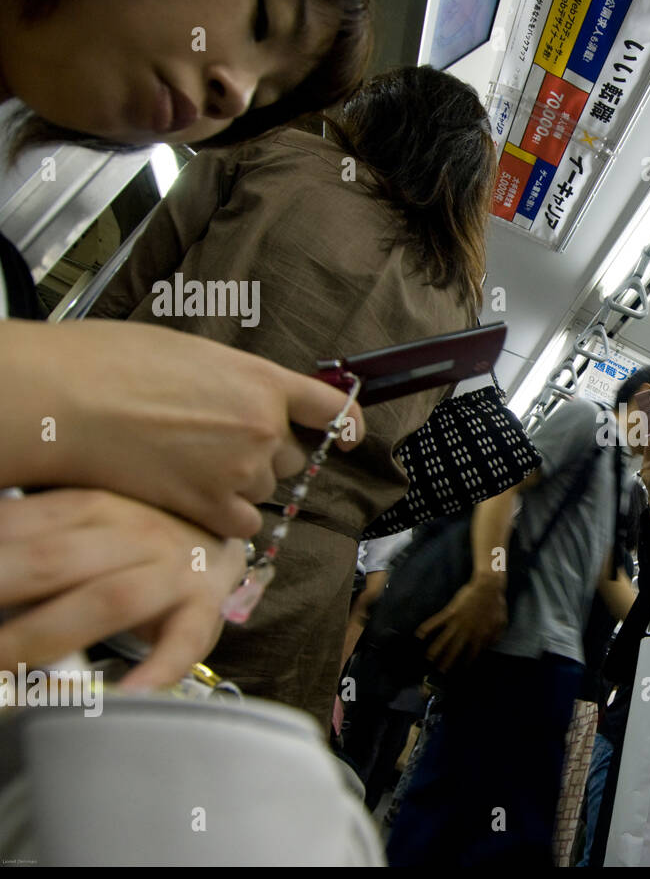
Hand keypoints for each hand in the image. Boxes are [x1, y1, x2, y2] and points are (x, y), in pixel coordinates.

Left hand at [0, 489, 246, 687]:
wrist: (219, 540)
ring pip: (106, 599)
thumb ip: (32, 537)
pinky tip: (123, 695)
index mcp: (91, 505)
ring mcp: (171, 570)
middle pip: (50, 563)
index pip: (14, 528)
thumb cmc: (137, 540)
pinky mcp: (202, 609)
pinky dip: (153, 671)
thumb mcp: (83, 521)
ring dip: (42, 638)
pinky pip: (180, 642)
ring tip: (0, 670)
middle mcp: (132, 531)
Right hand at [12, 320, 366, 539]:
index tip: (350, 434)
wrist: (69, 399)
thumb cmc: (115, 363)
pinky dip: (225, 517)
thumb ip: (237, 383)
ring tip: (189, 464)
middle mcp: (264, 428)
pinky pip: (243, 523)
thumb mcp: (196, 355)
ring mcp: (240, 470)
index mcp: (264, 381)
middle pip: (290, 456)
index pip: (331, 407)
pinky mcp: (211, 506)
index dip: (347, 422)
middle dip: (264, 453)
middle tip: (214, 443)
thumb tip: (250, 400)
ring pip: (265, 489)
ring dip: (239, 484)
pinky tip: (194, 499)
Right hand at [418, 576, 507, 670]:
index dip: (465, 664)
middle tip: (439, 673)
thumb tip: (488, 647)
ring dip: (435, 650)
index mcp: (481, 636)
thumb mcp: (501, 623)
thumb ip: (495, 637)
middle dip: (446, 663)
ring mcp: (458, 623)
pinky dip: (427, 628)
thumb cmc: (496, 604)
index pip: (471, 655)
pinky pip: (437, 622)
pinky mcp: (451, 612)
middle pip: (455, 651)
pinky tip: (419, 635)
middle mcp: (468, 632)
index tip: (459, 670)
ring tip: (428, 659)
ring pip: (444, 640)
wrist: (488, 587)